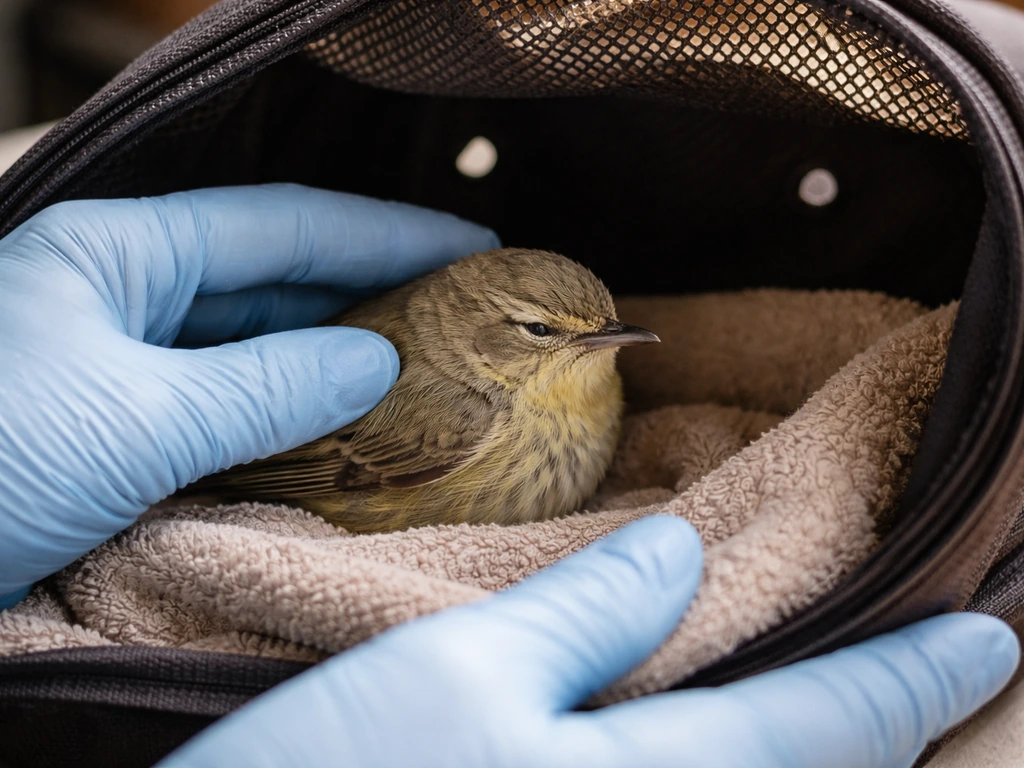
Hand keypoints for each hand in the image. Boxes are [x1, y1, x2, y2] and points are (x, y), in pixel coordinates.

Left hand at [0, 184, 498, 605]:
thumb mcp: (141, 417)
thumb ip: (270, 385)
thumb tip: (378, 361)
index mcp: (118, 252)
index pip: (279, 223)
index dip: (383, 231)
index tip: (470, 243)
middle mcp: (124, 295)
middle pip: (274, 279)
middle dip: (370, 292)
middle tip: (464, 310)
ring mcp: (126, 364)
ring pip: (255, 347)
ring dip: (335, 359)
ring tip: (428, 365)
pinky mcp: (124, 428)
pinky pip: (230, 407)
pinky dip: (291, 416)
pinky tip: (347, 425)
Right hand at [156, 516, 1019, 767]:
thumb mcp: (452, 677)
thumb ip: (581, 619)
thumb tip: (677, 558)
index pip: (833, 723)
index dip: (920, 672)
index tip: (995, 632)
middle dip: (895, 721)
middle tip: (941, 662)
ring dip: (829, 749)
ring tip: (859, 697)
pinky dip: (749, 767)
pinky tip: (733, 737)